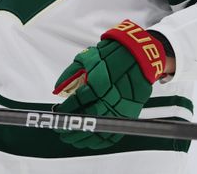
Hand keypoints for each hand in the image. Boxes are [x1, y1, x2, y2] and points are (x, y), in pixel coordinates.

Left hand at [53, 20, 166, 148]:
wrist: (139, 55)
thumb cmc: (112, 54)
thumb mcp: (88, 58)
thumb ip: (71, 74)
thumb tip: (58, 89)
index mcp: (98, 82)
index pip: (76, 103)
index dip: (65, 111)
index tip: (58, 114)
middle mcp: (109, 96)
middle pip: (87, 119)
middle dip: (71, 127)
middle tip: (61, 129)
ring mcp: (120, 106)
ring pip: (99, 130)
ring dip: (83, 137)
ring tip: (71, 138)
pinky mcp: (129, 113)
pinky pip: (114, 134)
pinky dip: (100, 141)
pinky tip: (90, 141)